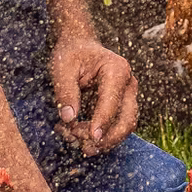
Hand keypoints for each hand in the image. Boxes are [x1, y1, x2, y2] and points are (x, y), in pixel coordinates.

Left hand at [50, 36, 138, 155]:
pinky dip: (100, 136)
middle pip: (127, 120)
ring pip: (124, 127)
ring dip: (103, 140)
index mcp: (116, 70)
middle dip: (106, 138)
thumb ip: (65, 92)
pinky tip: (77, 134)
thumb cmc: (72, 55)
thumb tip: (68, 119)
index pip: (112, 102)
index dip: (102, 122)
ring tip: (74, 139)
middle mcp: (128, 84)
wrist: (80, 46)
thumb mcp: (62, 68)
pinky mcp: (122, 106)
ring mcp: (128, 96)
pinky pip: (116, 127)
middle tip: (82, 146)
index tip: (90, 138)